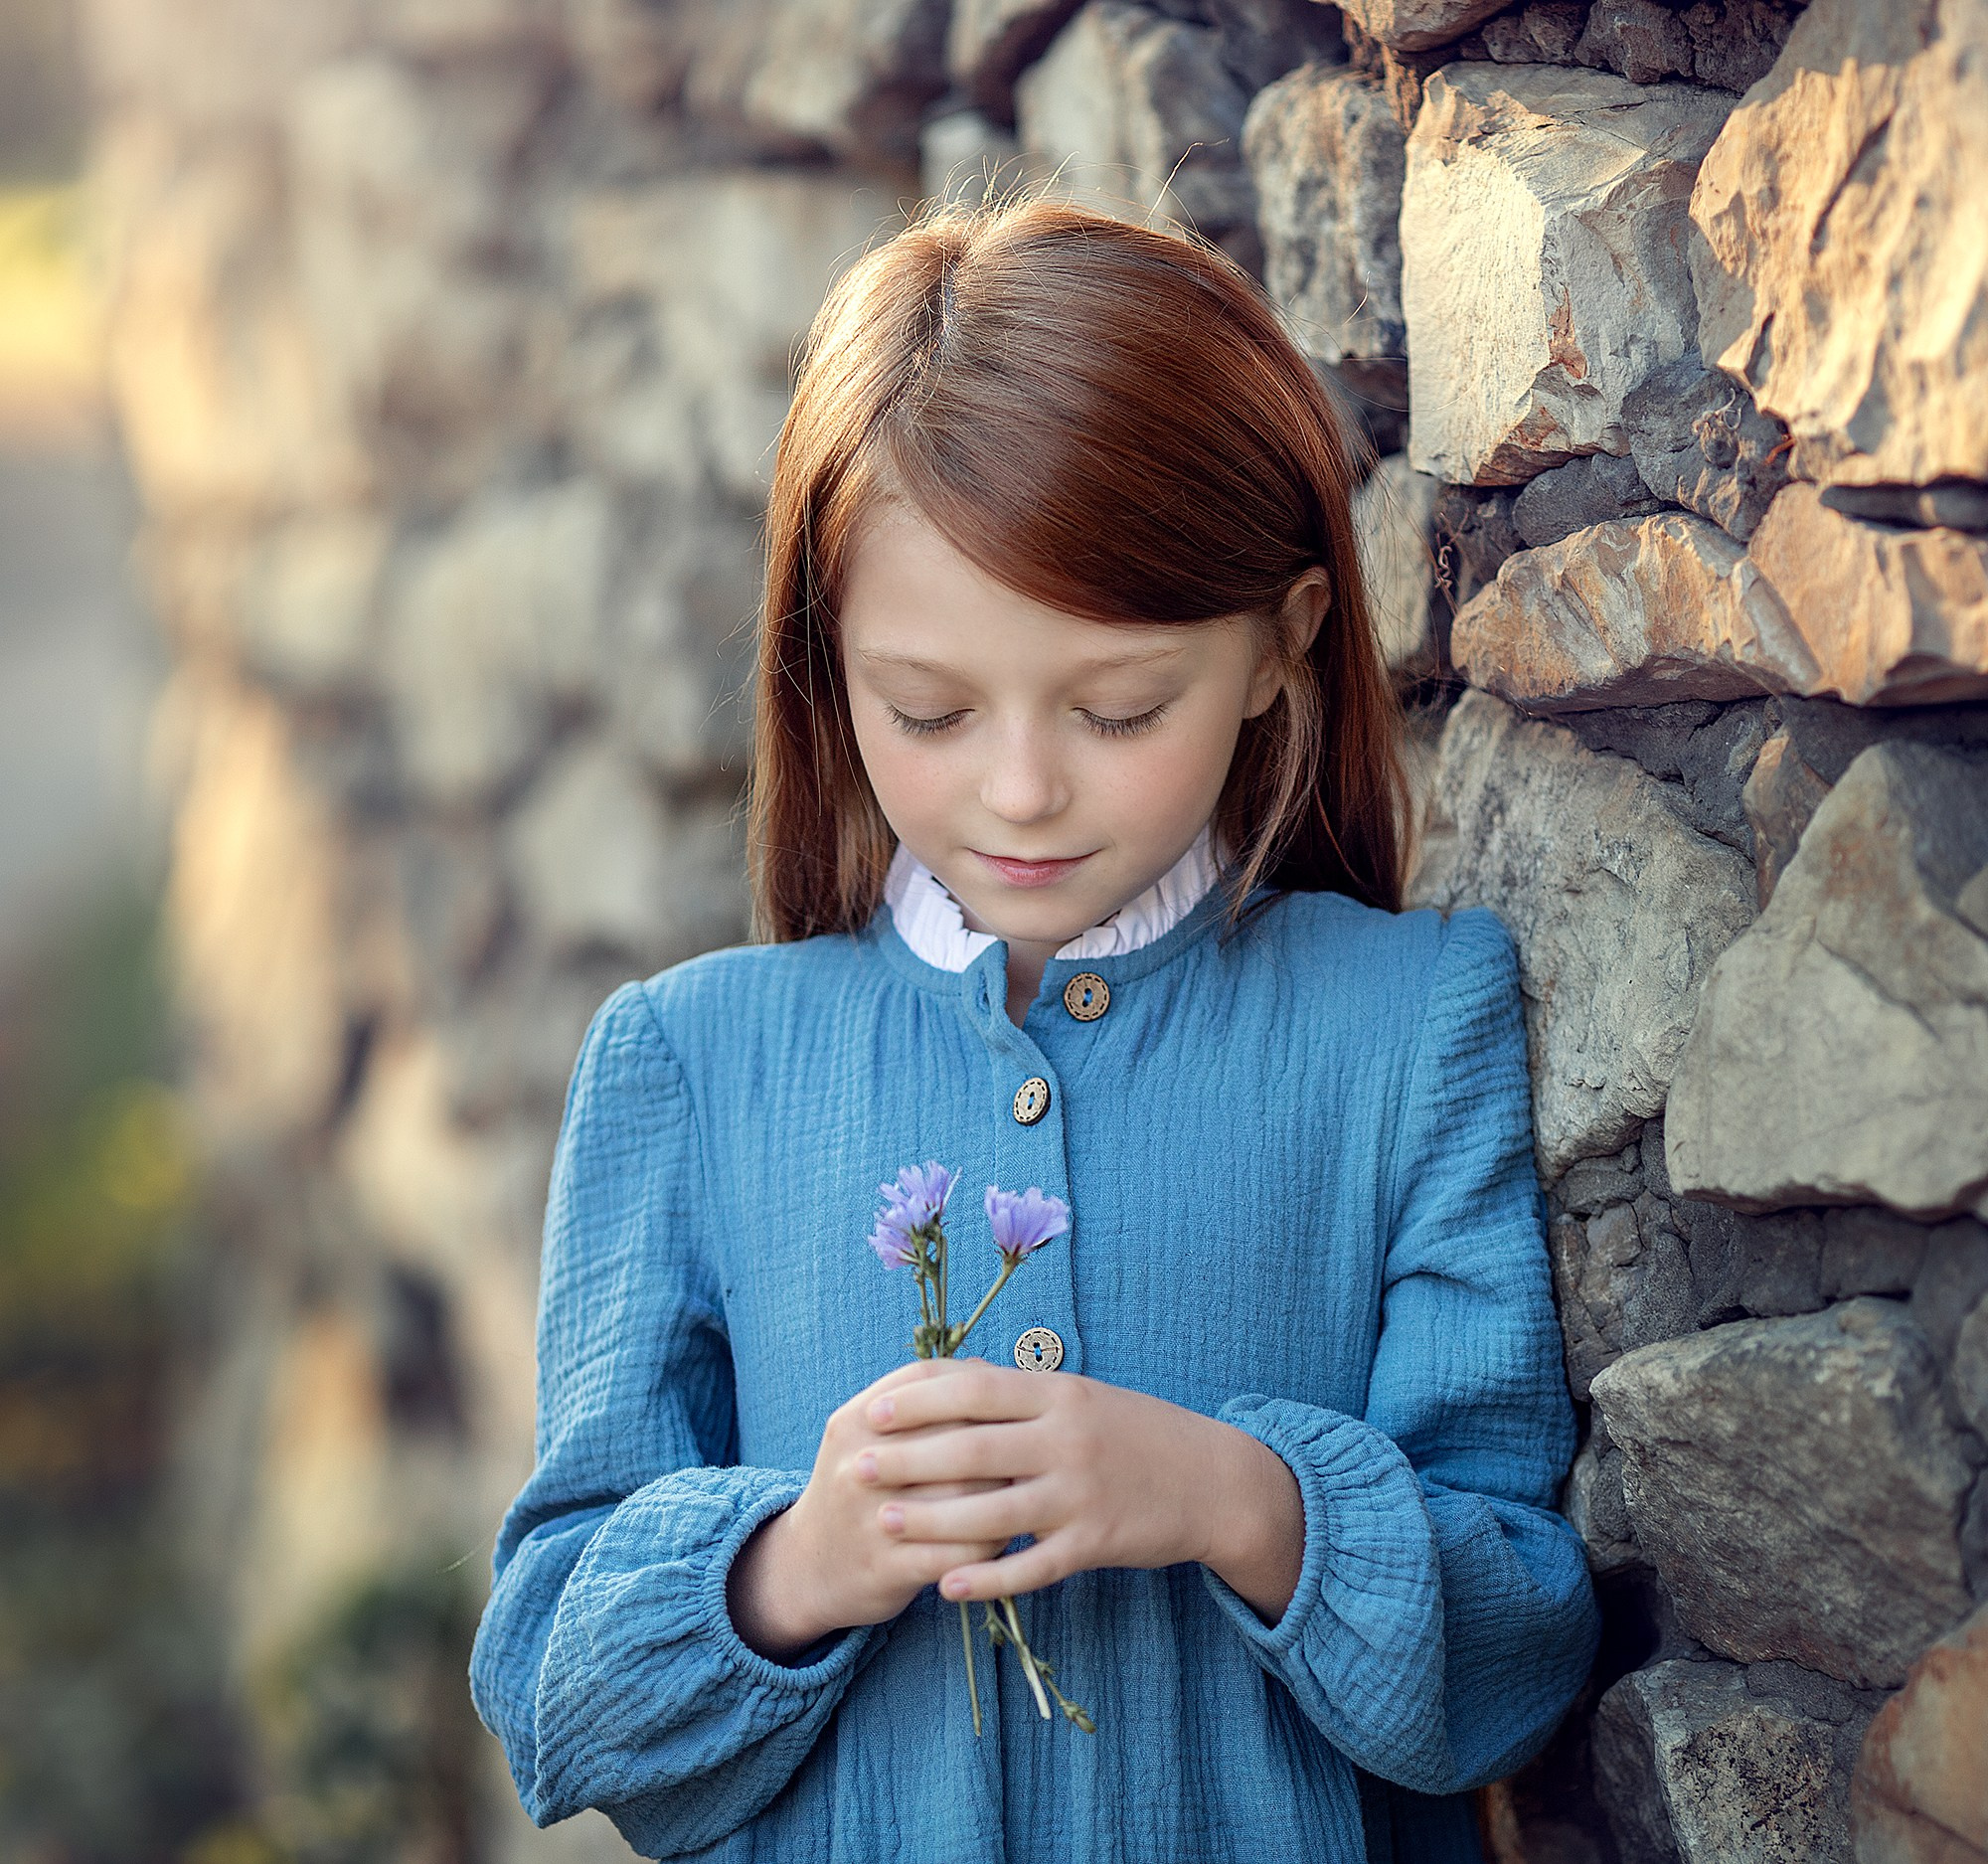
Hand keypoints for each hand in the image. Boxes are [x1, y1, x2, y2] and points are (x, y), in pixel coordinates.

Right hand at [726, 1357, 1012, 1661]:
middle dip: (1002, 1444)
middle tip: (1033, 1450)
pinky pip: (959, 1553)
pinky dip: (991, 1546)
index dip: (977, 1384)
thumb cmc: (859, 1486)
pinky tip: (1007, 1538)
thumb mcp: (868, 1435)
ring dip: (1006, 1497)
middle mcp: (859, 1466)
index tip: (1012, 1398)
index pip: (927, 1382)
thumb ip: (922, 1402)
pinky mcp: (887, 1569)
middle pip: (954, 1440)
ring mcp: (871, 1520)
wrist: (807, 1565)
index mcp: (855, 1422)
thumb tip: (984, 1367)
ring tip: (1027, 1493)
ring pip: (964, 1499)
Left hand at [854, 1358, 1305, 1622]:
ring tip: (883, 1524)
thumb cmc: (1135, 1432)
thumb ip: (1021, 1392)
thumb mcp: (1082, 1396)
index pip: (977, 1390)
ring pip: (994, 1512)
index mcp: (1060, 1395)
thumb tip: (952, 1375)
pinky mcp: (1097, 1544)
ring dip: (932, 1521)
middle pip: (974, 1450)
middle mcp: (1068, 1440)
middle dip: (909, 1459)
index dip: (921, 1400)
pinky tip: (946, 1587)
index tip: (873, 1409)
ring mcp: (1083, 1494)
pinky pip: (1032, 1566)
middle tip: (856, 1466)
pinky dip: (988, 1579)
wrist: (1214, 1479)